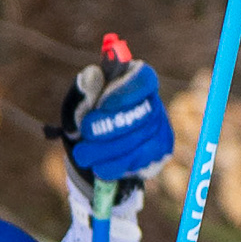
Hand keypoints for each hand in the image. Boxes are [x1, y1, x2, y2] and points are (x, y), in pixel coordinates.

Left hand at [55, 46, 171, 187]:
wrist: (94, 148)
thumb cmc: (87, 116)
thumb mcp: (79, 101)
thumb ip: (85, 89)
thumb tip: (93, 76)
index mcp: (136, 79)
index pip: (144, 79)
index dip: (126, 92)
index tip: (103, 104)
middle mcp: (153, 101)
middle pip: (140, 115)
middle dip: (108, 128)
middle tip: (85, 134)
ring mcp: (161, 126)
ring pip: (140, 141)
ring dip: (107, 151)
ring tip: (82, 155)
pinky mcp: (161, 150)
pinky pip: (141, 161)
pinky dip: (116, 165)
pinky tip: (100, 165)